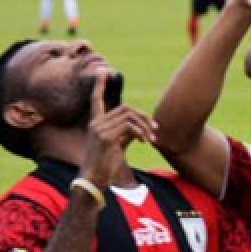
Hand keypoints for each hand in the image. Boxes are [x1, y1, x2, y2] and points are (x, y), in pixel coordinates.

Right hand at [80, 71, 156, 189]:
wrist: (95, 180)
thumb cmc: (106, 164)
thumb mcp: (119, 145)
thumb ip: (128, 133)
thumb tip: (141, 126)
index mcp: (96, 123)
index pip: (96, 100)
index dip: (99, 86)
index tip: (102, 71)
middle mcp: (95, 123)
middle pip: (126, 108)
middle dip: (144, 116)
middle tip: (155, 129)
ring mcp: (99, 129)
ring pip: (129, 116)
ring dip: (145, 126)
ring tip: (151, 139)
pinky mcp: (105, 137)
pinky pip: (129, 127)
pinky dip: (141, 132)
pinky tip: (145, 141)